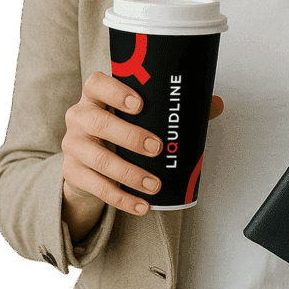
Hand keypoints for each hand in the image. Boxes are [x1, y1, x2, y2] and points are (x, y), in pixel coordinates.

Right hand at [62, 71, 223, 219]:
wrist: (88, 160)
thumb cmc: (121, 128)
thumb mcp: (141, 115)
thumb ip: (175, 107)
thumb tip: (216, 103)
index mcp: (96, 95)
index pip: (96, 83)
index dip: (116, 92)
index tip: (140, 104)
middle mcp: (79, 116)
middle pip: (99, 123)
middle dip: (130, 136)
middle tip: (157, 148)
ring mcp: (73, 145)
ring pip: (99, 160)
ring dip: (129, 174)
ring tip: (154, 184)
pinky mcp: (72, 173)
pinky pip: (96, 188)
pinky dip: (121, 199)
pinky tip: (141, 205)